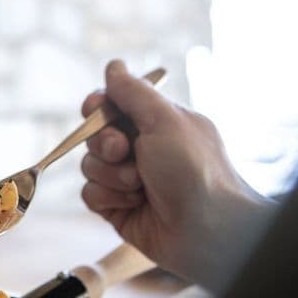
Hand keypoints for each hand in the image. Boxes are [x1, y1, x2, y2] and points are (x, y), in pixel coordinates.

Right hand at [79, 60, 271, 289]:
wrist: (207, 232)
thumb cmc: (195, 171)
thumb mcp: (165, 120)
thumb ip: (133, 92)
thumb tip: (114, 66)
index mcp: (159, 124)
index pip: (113, 105)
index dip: (98, 107)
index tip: (96, 109)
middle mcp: (143, 150)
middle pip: (95, 134)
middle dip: (105, 143)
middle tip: (127, 152)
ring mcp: (129, 181)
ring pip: (89, 165)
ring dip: (111, 174)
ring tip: (139, 186)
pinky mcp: (118, 209)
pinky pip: (90, 194)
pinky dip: (108, 197)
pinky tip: (133, 204)